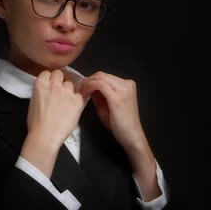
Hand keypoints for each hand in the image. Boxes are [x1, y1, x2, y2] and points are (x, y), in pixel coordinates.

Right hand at [26, 69, 85, 148]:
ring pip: (70, 84)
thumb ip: (40, 92)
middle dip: (59, 80)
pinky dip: (76, 101)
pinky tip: (71, 109)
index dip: (48, 79)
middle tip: (58, 91)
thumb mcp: (33, 102)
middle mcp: (54, 85)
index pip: (47, 73)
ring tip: (65, 102)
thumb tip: (45, 90)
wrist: (46, 136)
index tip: (49, 85)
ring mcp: (67, 92)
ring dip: (67, 91)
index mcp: (41, 85)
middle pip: (59, 74)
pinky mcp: (77, 101)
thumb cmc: (36, 123)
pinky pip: (78, 96)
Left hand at [79, 71, 161, 200]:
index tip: (82, 86)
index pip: (105, 76)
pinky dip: (90, 87)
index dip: (91, 79)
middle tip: (78, 88)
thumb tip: (88, 86)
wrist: (131, 136)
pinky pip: (99, 85)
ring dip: (88, 83)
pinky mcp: (117, 97)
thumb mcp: (108, 105)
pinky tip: (84, 94)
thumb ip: (99, 94)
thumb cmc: (120, 124)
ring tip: (80, 92)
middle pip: (102, 74)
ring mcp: (123, 89)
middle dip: (88, 80)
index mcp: (127, 84)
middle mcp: (127, 84)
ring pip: (100, 77)